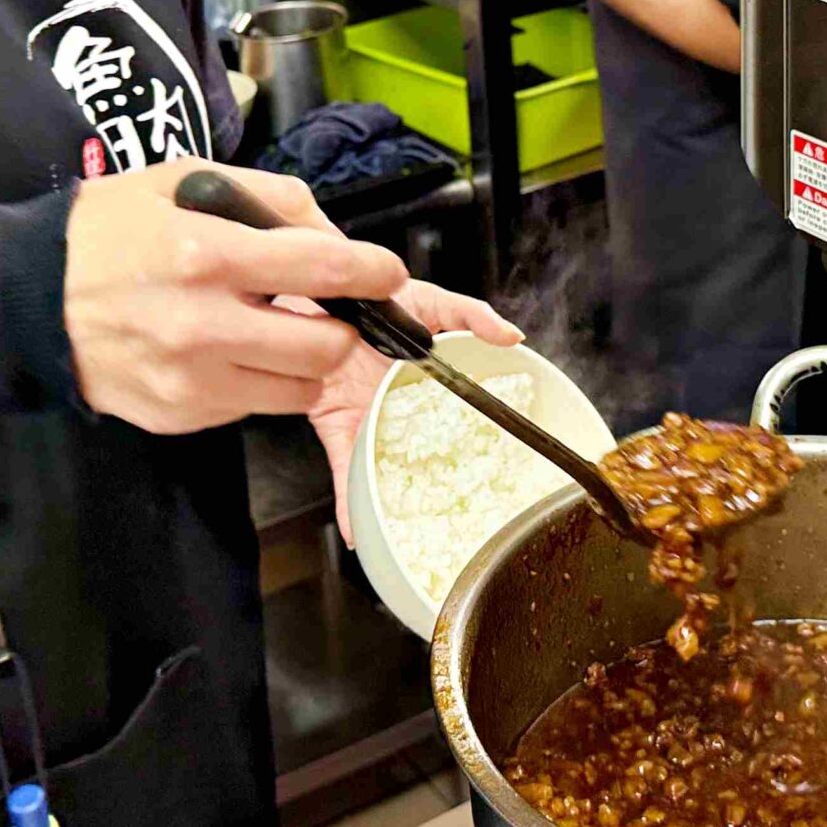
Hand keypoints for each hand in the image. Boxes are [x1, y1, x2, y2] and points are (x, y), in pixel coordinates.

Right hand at [61, 162, 409, 434]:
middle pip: (325, 347)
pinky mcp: (179, 416)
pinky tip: (222, 352)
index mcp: (206, 254)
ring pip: (299, 390)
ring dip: (302, 362)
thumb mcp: (180, 181)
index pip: (323, 269)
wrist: (25, 301)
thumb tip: (332, 231)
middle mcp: (203, 325)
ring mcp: (190, 381)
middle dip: (339, 326)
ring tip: (271, 331)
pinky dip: (254, 381)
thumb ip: (266, 197)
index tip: (388, 273)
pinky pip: (251, 407)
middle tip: (322, 309)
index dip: (372, 272)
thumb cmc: (106, 232)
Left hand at [306, 281, 521, 543]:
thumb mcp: (430, 301)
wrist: (314, 295)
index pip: (461, 418)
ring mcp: (370, 420)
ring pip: (386, 468)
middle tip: (457, 513)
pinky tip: (354, 531)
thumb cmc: (373, 295)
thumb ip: (471, 315)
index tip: (495, 477)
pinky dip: (346, 503)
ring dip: (395, 499)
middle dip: (440, 484)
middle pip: (426, 454)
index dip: (477, 448)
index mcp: (430, 383)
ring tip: (411, 530)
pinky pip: (343, 468)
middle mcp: (403, 407)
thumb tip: (512, 335)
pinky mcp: (337, 425)